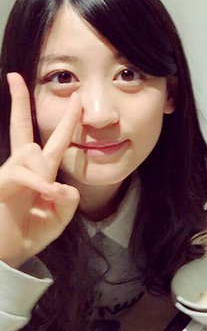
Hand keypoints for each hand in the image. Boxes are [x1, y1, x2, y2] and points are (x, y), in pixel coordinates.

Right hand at [0, 73, 80, 267]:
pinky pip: (23, 174)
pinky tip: (48, 194)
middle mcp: (23, 167)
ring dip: (45, 174)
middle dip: (19, 101)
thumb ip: (68, 200)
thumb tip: (63, 185)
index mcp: (42, 170)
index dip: (66, 119)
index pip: (55, 139)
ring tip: (48, 197)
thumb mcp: (60, 217)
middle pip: (21, 127)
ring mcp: (8, 173)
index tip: (74, 97)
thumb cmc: (30, 232)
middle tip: (14, 76)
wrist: (7, 255)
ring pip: (31, 153)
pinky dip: (40, 184)